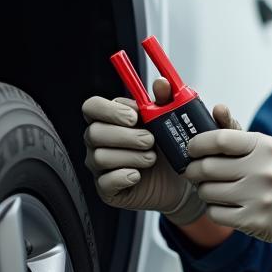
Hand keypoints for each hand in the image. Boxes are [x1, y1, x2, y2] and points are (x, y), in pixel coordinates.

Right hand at [82, 78, 203, 223]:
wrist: (179, 180)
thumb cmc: (169, 146)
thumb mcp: (171, 121)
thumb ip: (165, 100)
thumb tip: (161, 83)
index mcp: (110, 119)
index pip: (92, 107)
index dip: (109, 110)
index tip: (134, 116)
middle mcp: (99, 141)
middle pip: (93, 133)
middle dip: (125, 136)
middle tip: (150, 141)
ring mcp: (99, 165)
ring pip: (100, 157)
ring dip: (131, 156)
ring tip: (151, 158)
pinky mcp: (106, 188)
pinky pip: (105, 182)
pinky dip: (124, 177)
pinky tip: (139, 175)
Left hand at [184, 129, 271, 244]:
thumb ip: (242, 140)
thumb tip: (211, 122)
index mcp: (264, 147)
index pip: (218, 139)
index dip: (197, 144)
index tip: (192, 148)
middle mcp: (261, 171)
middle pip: (207, 167)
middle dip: (194, 170)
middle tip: (194, 171)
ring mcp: (258, 198)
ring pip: (208, 192)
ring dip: (204, 190)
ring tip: (212, 189)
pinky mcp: (255, 222)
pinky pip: (217, 215)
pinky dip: (215, 209)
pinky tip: (224, 206)